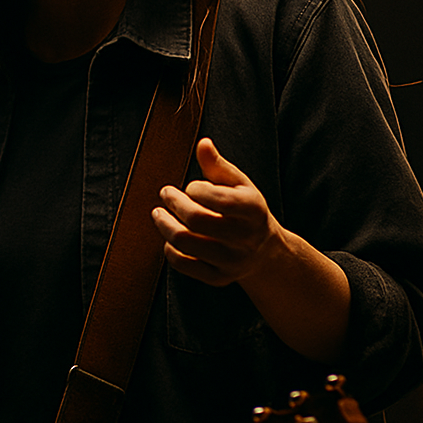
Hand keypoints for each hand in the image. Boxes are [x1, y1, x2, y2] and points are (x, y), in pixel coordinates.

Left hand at [151, 138, 275, 287]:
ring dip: (165, 225)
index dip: (196, 189)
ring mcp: (232, 261)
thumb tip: (203, 143)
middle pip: (198, 220)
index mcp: (253, 210)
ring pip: (187, 243)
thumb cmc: (246, 209)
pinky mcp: (219, 278)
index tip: (190, 186)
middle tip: (165, 193)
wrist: (265, 251)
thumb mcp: (240, 184)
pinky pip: (185, 266)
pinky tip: (168, 237)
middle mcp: (246, 239)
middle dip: (174, 203)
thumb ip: (218, 165)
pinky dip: (170, 250)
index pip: (219, 199)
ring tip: (158, 213)